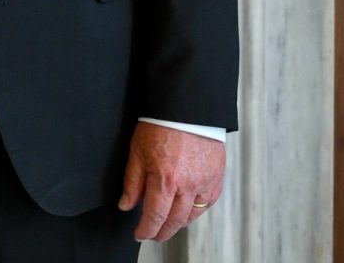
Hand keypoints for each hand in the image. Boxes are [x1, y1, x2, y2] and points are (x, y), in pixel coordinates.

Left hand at [117, 121, 226, 240]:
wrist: (187, 109)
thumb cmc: (160, 126)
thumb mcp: (137, 152)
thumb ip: (132, 182)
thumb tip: (126, 205)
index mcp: (165, 179)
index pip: (155, 215)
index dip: (146, 229)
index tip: (140, 234)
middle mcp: (188, 185)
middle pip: (175, 221)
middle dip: (162, 232)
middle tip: (153, 234)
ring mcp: (205, 183)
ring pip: (192, 215)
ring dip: (178, 223)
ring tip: (167, 224)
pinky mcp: (217, 179)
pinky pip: (207, 203)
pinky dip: (195, 210)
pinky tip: (186, 209)